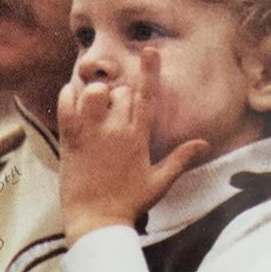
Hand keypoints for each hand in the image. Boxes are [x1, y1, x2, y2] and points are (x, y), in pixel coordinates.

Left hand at [58, 48, 207, 243]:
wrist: (96, 222)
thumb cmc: (129, 203)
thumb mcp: (160, 182)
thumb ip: (181, 159)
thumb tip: (204, 143)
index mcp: (138, 138)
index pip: (146, 96)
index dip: (150, 71)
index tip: (150, 49)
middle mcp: (115, 130)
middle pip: (121, 91)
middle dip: (120, 94)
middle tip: (115, 112)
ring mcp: (91, 133)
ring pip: (94, 92)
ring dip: (96, 92)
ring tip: (96, 105)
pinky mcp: (70, 139)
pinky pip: (66, 103)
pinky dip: (69, 95)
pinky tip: (73, 98)